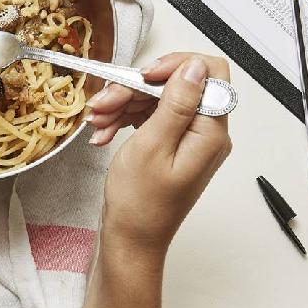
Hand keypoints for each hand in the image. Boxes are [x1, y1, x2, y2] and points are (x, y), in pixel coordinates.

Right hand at [96, 53, 231, 250]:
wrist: (131, 240)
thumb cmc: (141, 205)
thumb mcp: (153, 146)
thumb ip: (177, 103)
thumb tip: (196, 67)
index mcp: (210, 132)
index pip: (209, 73)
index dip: (174, 67)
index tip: (142, 77)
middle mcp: (206, 133)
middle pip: (175, 85)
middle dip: (135, 89)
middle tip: (104, 103)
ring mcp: (188, 139)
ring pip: (157, 100)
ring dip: (123, 105)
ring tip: (97, 122)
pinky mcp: (172, 145)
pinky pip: (150, 117)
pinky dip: (125, 119)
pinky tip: (103, 132)